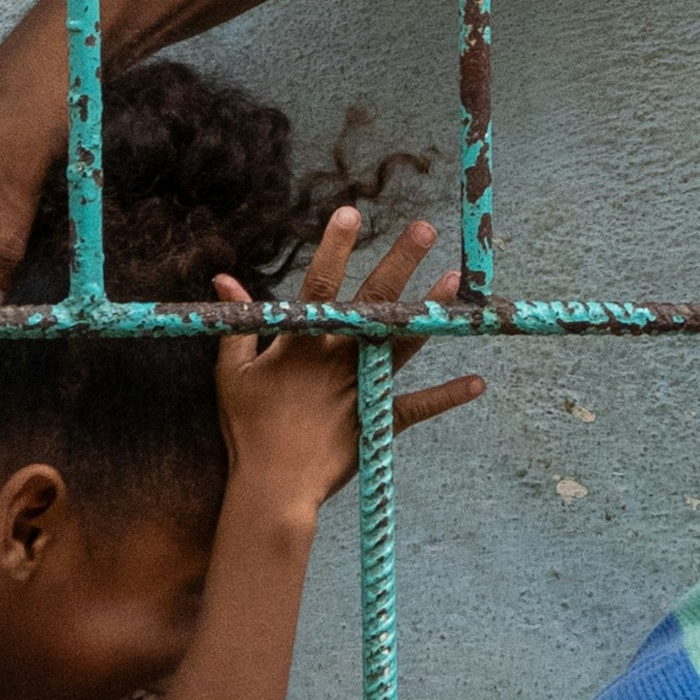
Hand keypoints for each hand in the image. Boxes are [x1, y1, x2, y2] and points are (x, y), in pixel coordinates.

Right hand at [208, 204, 479, 515]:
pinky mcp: (378, 421)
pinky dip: (446, 396)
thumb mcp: (232, 373)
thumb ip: (238, 322)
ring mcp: (362, 388)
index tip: (351, 212)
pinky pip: (417, 406)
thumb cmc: (248, 428)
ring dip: (430, 311)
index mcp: (302, 343)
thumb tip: (223, 279)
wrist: (271, 488)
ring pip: (402, 342)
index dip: (334, 248)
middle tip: (425, 228)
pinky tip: (476, 382)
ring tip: (455, 281)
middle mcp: (338, 358)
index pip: (319, 285)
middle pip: (373, 303)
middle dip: (399, 262)